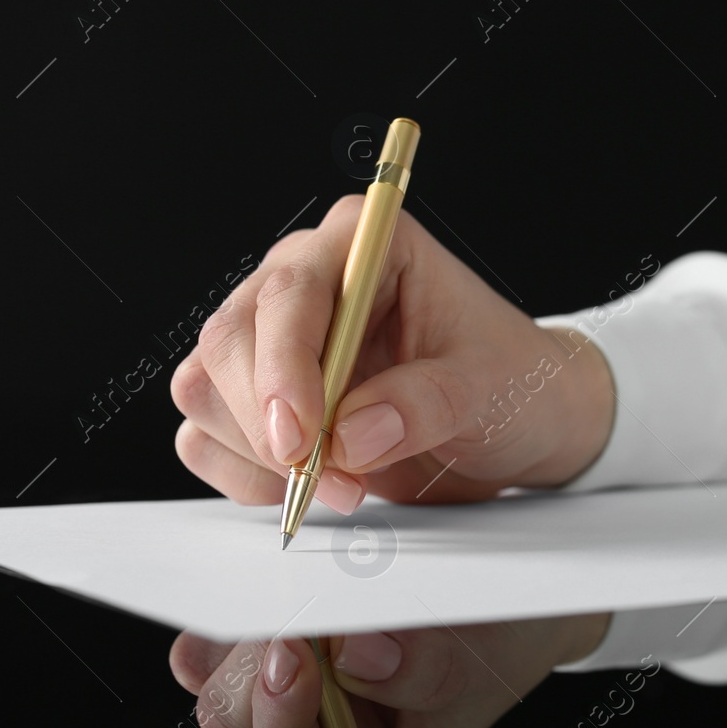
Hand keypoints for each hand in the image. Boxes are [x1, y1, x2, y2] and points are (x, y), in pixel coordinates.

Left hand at [168, 613, 610, 727]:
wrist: (506, 615)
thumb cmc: (494, 651)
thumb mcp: (472, 661)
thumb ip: (419, 667)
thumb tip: (357, 655)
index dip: (284, 709)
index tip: (295, 649)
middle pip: (236, 719)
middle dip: (262, 658)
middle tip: (301, 602)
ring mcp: (279, 701)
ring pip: (216, 677)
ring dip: (247, 627)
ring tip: (298, 588)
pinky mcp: (261, 654)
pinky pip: (213, 638)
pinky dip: (235, 607)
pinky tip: (270, 585)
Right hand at [171, 195, 614, 510]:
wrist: (520, 420)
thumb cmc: (510, 378)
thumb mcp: (489, 386)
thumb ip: (424, 403)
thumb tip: (351, 434)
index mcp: (364, 244)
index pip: (290, 291)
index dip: (282, 366)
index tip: (300, 436)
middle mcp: (306, 279)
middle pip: (230, 339)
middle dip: (267, 422)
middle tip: (328, 476)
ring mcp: (274, 339)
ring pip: (206, 387)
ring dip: (257, 453)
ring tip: (341, 481)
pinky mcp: (259, 397)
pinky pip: (206, 436)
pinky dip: (245, 475)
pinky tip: (306, 484)